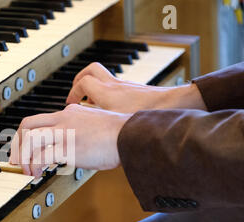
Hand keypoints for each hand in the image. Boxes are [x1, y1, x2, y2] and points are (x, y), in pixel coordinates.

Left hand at [9, 104, 132, 177]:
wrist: (131, 135)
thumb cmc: (119, 133)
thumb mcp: (96, 123)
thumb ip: (81, 128)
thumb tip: (75, 142)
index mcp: (69, 112)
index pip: (39, 120)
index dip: (27, 135)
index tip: (25, 148)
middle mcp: (63, 119)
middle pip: (27, 125)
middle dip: (17, 143)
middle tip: (17, 159)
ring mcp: (64, 133)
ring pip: (30, 140)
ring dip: (23, 156)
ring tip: (27, 169)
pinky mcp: (68, 148)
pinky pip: (42, 156)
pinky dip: (34, 165)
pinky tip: (37, 173)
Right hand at [67, 62, 205, 112]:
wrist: (172, 104)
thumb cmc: (146, 112)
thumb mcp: (114, 122)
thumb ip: (97, 124)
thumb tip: (84, 129)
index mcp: (106, 91)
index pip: (82, 82)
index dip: (73, 92)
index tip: (71, 102)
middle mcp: (115, 85)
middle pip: (91, 70)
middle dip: (80, 79)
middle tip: (78, 92)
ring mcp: (125, 86)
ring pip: (104, 78)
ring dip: (95, 88)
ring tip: (92, 102)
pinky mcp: (134, 91)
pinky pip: (115, 87)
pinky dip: (108, 94)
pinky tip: (111, 109)